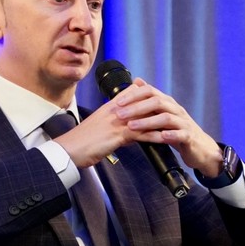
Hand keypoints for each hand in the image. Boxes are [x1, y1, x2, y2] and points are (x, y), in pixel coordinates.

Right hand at [55, 78, 223, 174]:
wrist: (68, 150)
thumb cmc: (80, 142)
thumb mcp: (97, 129)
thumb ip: (112, 127)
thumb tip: (125, 133)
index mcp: (109, 108)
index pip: (132, 95)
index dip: (147, 96)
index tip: (159, 98)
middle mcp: (115, 112)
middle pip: (142, 103)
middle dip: (159, 107)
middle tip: (174, 111)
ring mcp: (117, 122)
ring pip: (145, 118)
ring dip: (161, 121)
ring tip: (175, 125)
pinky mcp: (118, 135)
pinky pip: (141, 134)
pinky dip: (155, 136)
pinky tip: (166, 139)